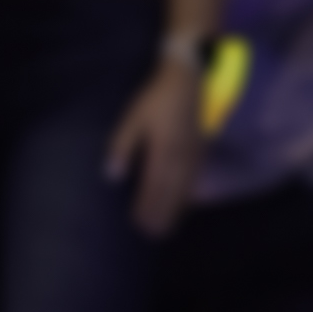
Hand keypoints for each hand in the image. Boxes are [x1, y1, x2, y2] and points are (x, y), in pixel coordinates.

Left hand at [105, 50, 209, 235]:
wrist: (185, 76)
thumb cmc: (154, 97)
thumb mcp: (132, 117)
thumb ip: (122, 146)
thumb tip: (112, 175)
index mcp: (162, 148)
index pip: (153, 185)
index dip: (146, 206)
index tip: (138, 223)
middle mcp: (180, 155)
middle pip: (171, 191)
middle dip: (162, 214)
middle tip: (154, 235)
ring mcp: (193, 152)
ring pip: (185, 187)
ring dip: (176, 209)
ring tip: (169, 227)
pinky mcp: (200, 147)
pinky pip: (196, 177)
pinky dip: (191, 194)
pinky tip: (188, 203)